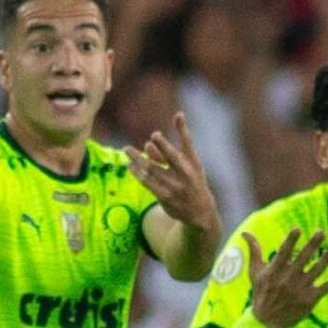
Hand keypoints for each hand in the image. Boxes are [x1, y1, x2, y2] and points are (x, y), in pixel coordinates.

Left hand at [131, 112, 219, 230]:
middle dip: (163, 145)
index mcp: (194, 163)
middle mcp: (186, 174)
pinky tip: (130, 166)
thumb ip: (166, 154)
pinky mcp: (165, 197)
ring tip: (127, 150)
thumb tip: (147, 144)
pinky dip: (138, 173)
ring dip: (139, 159)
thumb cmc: (191, 181)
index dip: (183, 129)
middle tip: (154, 135)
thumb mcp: (187, 166)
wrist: (200, 211)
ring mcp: (176, 186)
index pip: (189, 143)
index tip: (178, 115)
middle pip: (173, 157)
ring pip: (154, 170)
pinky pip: (148, 183)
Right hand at [245, 229, 327, 327]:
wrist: (266, 321)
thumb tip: (245, 232)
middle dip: (313, 244)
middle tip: (321, 232)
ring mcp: (301, 289)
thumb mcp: (255, 272)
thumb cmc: (261, 293)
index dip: (291, 240)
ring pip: (317, 270)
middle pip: (303, 258)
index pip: (284, 252)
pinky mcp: (310, 299)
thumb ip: (254, 250)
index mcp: (275, 271)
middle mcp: (289, 279)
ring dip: (327, 258)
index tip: (298, 229)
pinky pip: (326, 287)